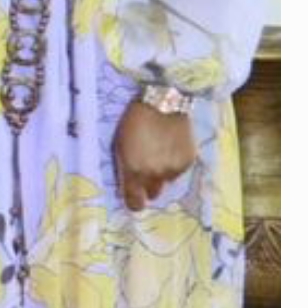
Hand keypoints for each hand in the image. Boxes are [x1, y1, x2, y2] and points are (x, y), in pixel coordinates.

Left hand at [114, 96, 200, 210]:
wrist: (162, 103)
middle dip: (147, 186)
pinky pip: (178, 172)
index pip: (135, 201)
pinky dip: (173, 165)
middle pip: (152, 194)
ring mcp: (173, 170)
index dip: (133, 203)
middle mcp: (154, 174)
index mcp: (134, 169)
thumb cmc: (134, 120)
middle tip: (144, 172)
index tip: (133, 202)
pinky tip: (169, 148)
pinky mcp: (187, 162)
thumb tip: (128, 187)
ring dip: (161, 174)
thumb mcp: (120, 143)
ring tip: (157, 153)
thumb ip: (125, 168)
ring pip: (166, 182)